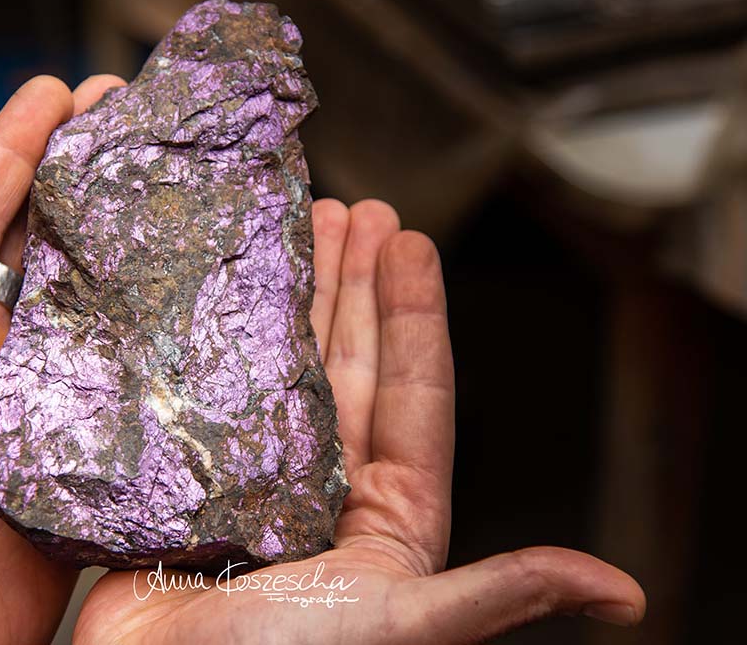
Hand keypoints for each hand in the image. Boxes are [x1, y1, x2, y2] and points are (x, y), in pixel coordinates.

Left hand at [0, 74, 124, 644]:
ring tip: (179, 190)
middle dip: (81, 172)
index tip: (57, 92)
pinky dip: (157, 328)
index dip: (9, 151)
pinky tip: (196, 305)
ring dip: (128, 240)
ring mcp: (36, 399)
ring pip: (86, 295)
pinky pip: (123, 368)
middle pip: (36, 240)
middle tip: (135, 117)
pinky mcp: (80, 445)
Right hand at [71, 200, 645, 643]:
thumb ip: (493, 594)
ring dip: (294, 295)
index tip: (412, 242)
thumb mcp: (398, 622)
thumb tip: (621, 591)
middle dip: (355, 284)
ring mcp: (256, 473)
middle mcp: (324, 485)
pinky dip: (215, 337)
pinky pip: (212, 389)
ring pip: (285, 365)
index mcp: (384, 515)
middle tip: (357, 210)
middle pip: (348, 362)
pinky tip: (216, 290)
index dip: (415, 314)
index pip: (414, 393)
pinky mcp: (193, 472)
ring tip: (300, 226)